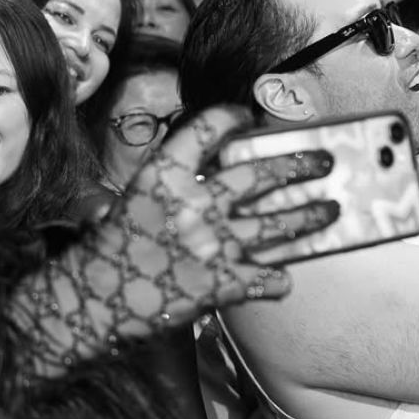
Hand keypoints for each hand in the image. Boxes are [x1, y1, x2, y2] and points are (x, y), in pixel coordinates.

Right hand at [92, 106, 337, 324]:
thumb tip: (189, 180)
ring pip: (278, 224)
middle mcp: (193, 203)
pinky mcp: (223, 283)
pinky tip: (282, 278)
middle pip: (259, 173)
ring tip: (329, 210)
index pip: (206, 130)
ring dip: (309, 217)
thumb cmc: (101, 251)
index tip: (249, 117)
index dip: (233, 118)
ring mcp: (213, 244)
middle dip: (298, 165)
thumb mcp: (123, 204)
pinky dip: (279, 279)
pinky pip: (268, 278)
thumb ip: (160, 189)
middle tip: (322, 161)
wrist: (89, 301)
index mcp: (161, 176)